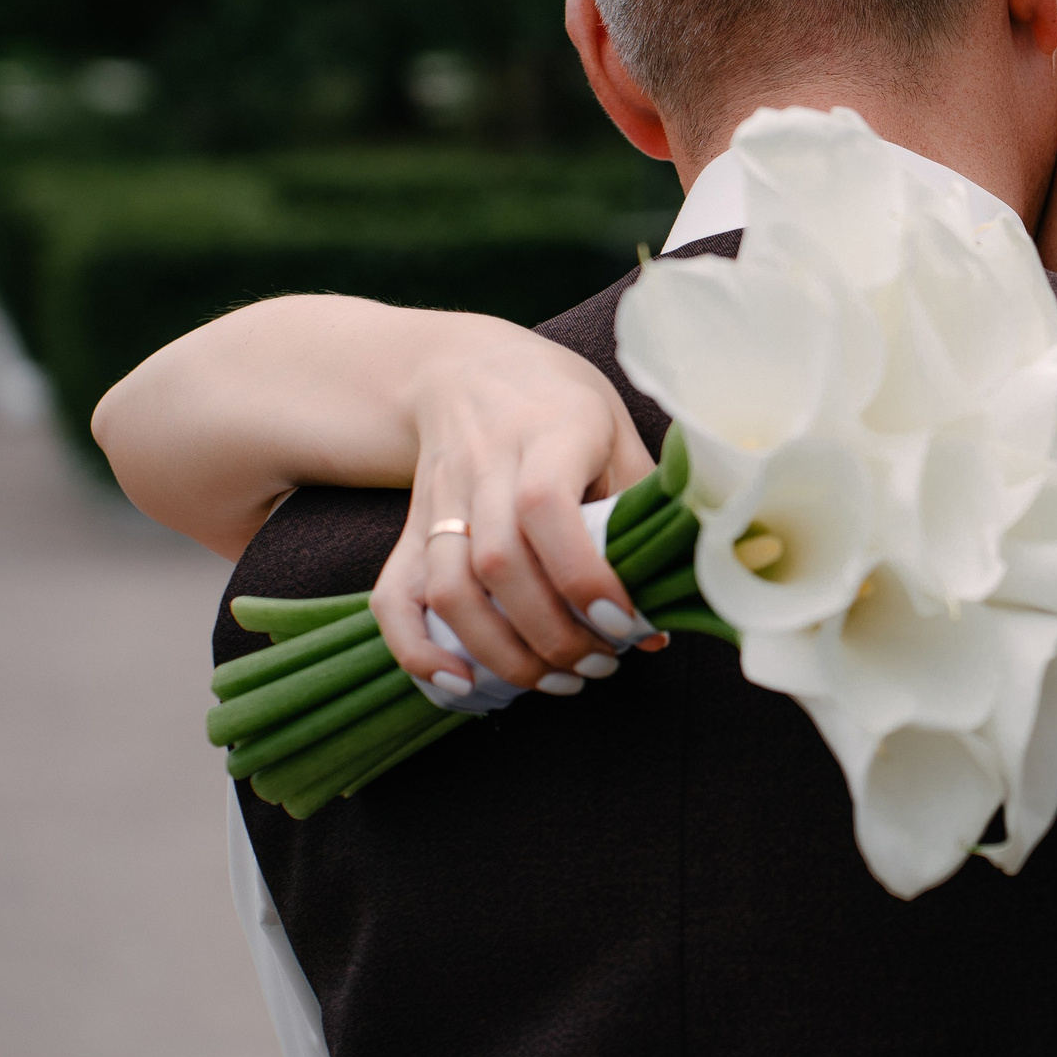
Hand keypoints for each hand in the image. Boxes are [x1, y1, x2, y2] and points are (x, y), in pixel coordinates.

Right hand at [370, 327, 662, 696]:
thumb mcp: (616, 432)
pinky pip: (394, 597)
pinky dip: (418, 650)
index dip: (582, 575)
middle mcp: (483, 466)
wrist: (465, 369)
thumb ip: (641, 512)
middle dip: (550, 633)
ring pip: (448, 588)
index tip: (622, 623)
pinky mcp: (409, 530)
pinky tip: (462, 687)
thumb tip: (662, 616)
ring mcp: (438, 501)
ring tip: (551, 681)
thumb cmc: (561, 404)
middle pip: (498, 562)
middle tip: (596, 666)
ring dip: (498, 653)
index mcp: (547, 432)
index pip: (546, 508)